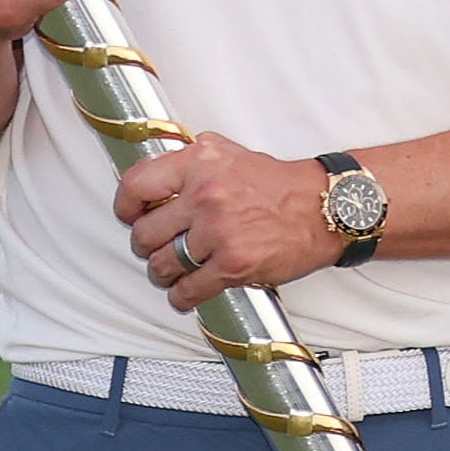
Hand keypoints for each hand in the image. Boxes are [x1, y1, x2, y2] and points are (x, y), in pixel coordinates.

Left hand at [115, 134, 335, 311]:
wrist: (324, 208)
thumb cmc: (279, 185)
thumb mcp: (230, 153)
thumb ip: (192, 161)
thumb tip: (154, 177)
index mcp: (200, 162)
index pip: (136, 186)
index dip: (126, 207)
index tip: (130, 216)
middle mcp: (206, 194)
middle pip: (144, 234)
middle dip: (147, 247)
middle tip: (158, 247)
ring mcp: (218, 231)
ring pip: (161, 265)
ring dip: (163, 274)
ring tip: (174, 271)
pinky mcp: (233, 264)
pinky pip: (188, 290)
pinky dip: (183, 297)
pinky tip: (188, 291)